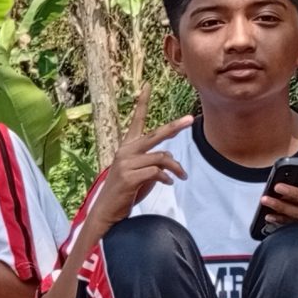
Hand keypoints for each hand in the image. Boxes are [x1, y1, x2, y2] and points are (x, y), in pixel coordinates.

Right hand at [84, 94, 191, 234]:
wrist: (108, 212)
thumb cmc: (126, 192)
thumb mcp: (141, 174)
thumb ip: (154, 162)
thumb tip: (171, 159)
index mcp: (127, 147)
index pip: (136, 120)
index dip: (142, 102)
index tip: (147, 85)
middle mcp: (125, 151)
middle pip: (155, 134)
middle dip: (174, 126)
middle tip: (190, 120)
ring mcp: (126, 163)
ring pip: (161, 157)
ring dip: (176, 168)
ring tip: (181, 176)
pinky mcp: (129, 177)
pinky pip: (157, 171)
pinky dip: (166, 177)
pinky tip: (168, 183)